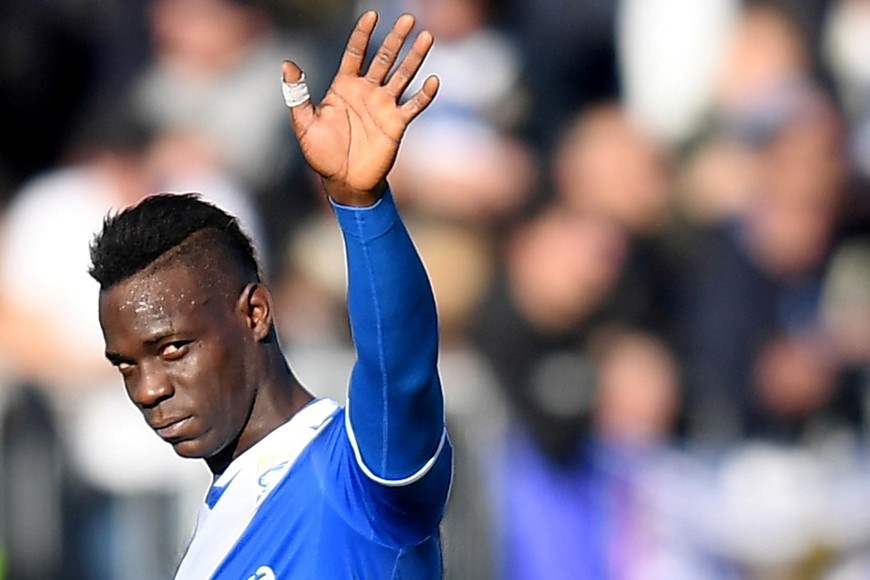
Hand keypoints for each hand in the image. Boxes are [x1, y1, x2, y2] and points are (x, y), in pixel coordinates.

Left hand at [283, 11, 438, 206]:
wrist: (344, 181)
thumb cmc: (322, 153)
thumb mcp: (304, 124)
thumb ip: (297, 94)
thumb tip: (288, 63)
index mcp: (344, 86)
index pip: (356, 52)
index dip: (363, 34)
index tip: (371, 15)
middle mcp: (367, 91)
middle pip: (384, 58)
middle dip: (396, 38)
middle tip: (407, 18)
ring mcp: (384, 106)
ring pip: (403, 76)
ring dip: (415, 58)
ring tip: (426, 37)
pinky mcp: (397, 124)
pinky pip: (414, 106)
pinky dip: (424, 95)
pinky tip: (433, 81)